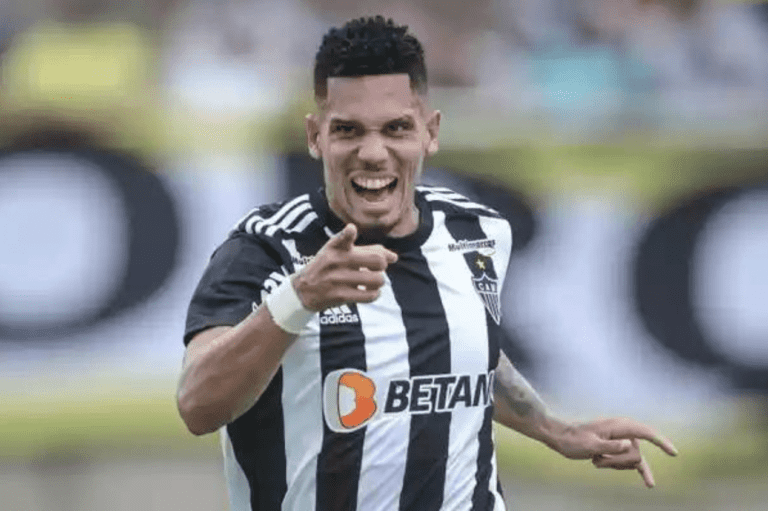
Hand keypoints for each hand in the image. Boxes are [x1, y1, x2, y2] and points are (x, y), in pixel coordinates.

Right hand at [294, 224, 397, 310]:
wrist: (303, 290)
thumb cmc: (328, 268)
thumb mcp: (339, 253)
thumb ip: (367, 251)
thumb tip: (394, 257)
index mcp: (336, 247)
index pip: (342, 238)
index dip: (348, 234)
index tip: (351, 230)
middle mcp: (336, 261)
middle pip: (376, 260)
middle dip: (382, 265)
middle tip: (376, 268)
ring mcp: (338, 279)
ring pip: (377, 279)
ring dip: (379, 281)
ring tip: (371, 281)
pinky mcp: (340, 296)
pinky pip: (370, 295)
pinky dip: (374, 294)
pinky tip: (369, 291)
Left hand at [555, 417, 677, 487]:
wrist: (562, 437)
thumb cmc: (574, 440)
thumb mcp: (590, 445)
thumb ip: (610, 445)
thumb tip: (630, 445)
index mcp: (618, 426)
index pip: (646, 433)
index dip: (661, 442)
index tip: (674, 453)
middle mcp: (623, 432)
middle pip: (636, 455)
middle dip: (618, 463)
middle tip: (597, 459)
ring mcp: (621, 441)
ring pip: (631, 462)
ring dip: (613, 465)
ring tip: (595, 459)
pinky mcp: (618, 449)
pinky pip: (630, 463)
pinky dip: (636, 472)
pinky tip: (649, 485)